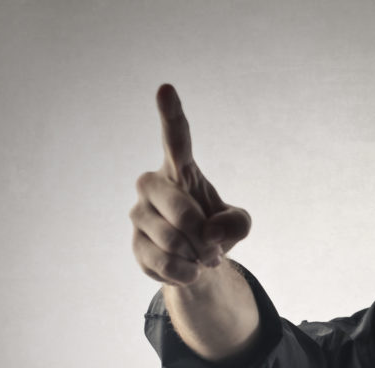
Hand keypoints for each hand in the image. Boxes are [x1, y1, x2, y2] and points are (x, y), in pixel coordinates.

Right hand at [129, 84, 250, 284]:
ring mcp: (140, 214)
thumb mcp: (239, 224)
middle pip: (180, 210)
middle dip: (203, 235)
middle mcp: (152, 185)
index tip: (166, 89)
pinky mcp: (135, 245)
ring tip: (201, 256)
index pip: (176, 137)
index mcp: (180, 168)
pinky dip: (186, 272)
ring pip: (172, 239)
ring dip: (197, 255)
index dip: (171, 114)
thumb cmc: (216, 229)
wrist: (197, 262)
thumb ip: (237, 223)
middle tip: (212, 246)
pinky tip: (188, 269)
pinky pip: (164, 262)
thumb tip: (208, 232)